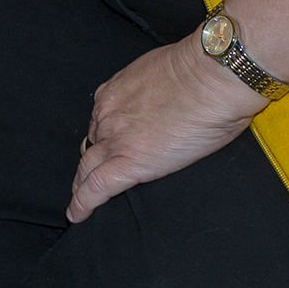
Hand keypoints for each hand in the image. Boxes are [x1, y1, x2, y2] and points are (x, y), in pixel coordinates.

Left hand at [67, 33, 266, 221]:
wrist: (211, 77)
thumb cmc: (200, 72)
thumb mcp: (163, 73)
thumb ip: (154, 90)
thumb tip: (167, 99)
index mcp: (114, 93)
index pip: (102, 121)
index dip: (102, 137)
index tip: (104, 146)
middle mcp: (108, 115)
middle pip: (92, 144)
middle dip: (89, 160)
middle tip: (87, 177)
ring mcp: (116, 139)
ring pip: (88, 167)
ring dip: (82, 183)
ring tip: (79, 200)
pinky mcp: (129, 162)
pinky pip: (97, 188)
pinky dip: (83, 203)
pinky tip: (77, 215)